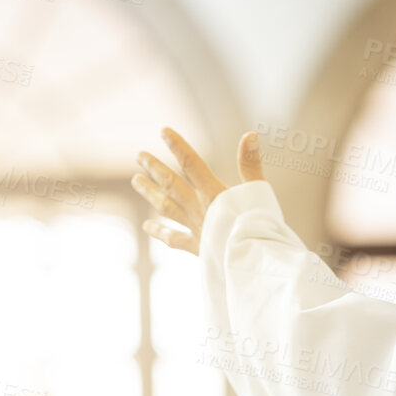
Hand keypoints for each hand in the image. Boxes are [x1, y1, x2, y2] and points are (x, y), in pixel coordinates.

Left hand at [132, 128, 265, 253]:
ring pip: (166, 207)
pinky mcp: (197, 247)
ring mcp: (195, 228)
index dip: (178, 146)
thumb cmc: (261, 228)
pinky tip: (147, 227)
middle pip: (171, 184)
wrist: (253, 263)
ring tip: (135, 181)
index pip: (192, 164)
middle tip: (139, 155)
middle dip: (155, 168)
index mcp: (214, 193)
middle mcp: (199, 209)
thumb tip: (249, 134)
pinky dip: (160, 232)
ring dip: (150, 193)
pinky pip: (174, 238)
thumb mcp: (259, 192)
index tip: (163, 131)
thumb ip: (251, 164)